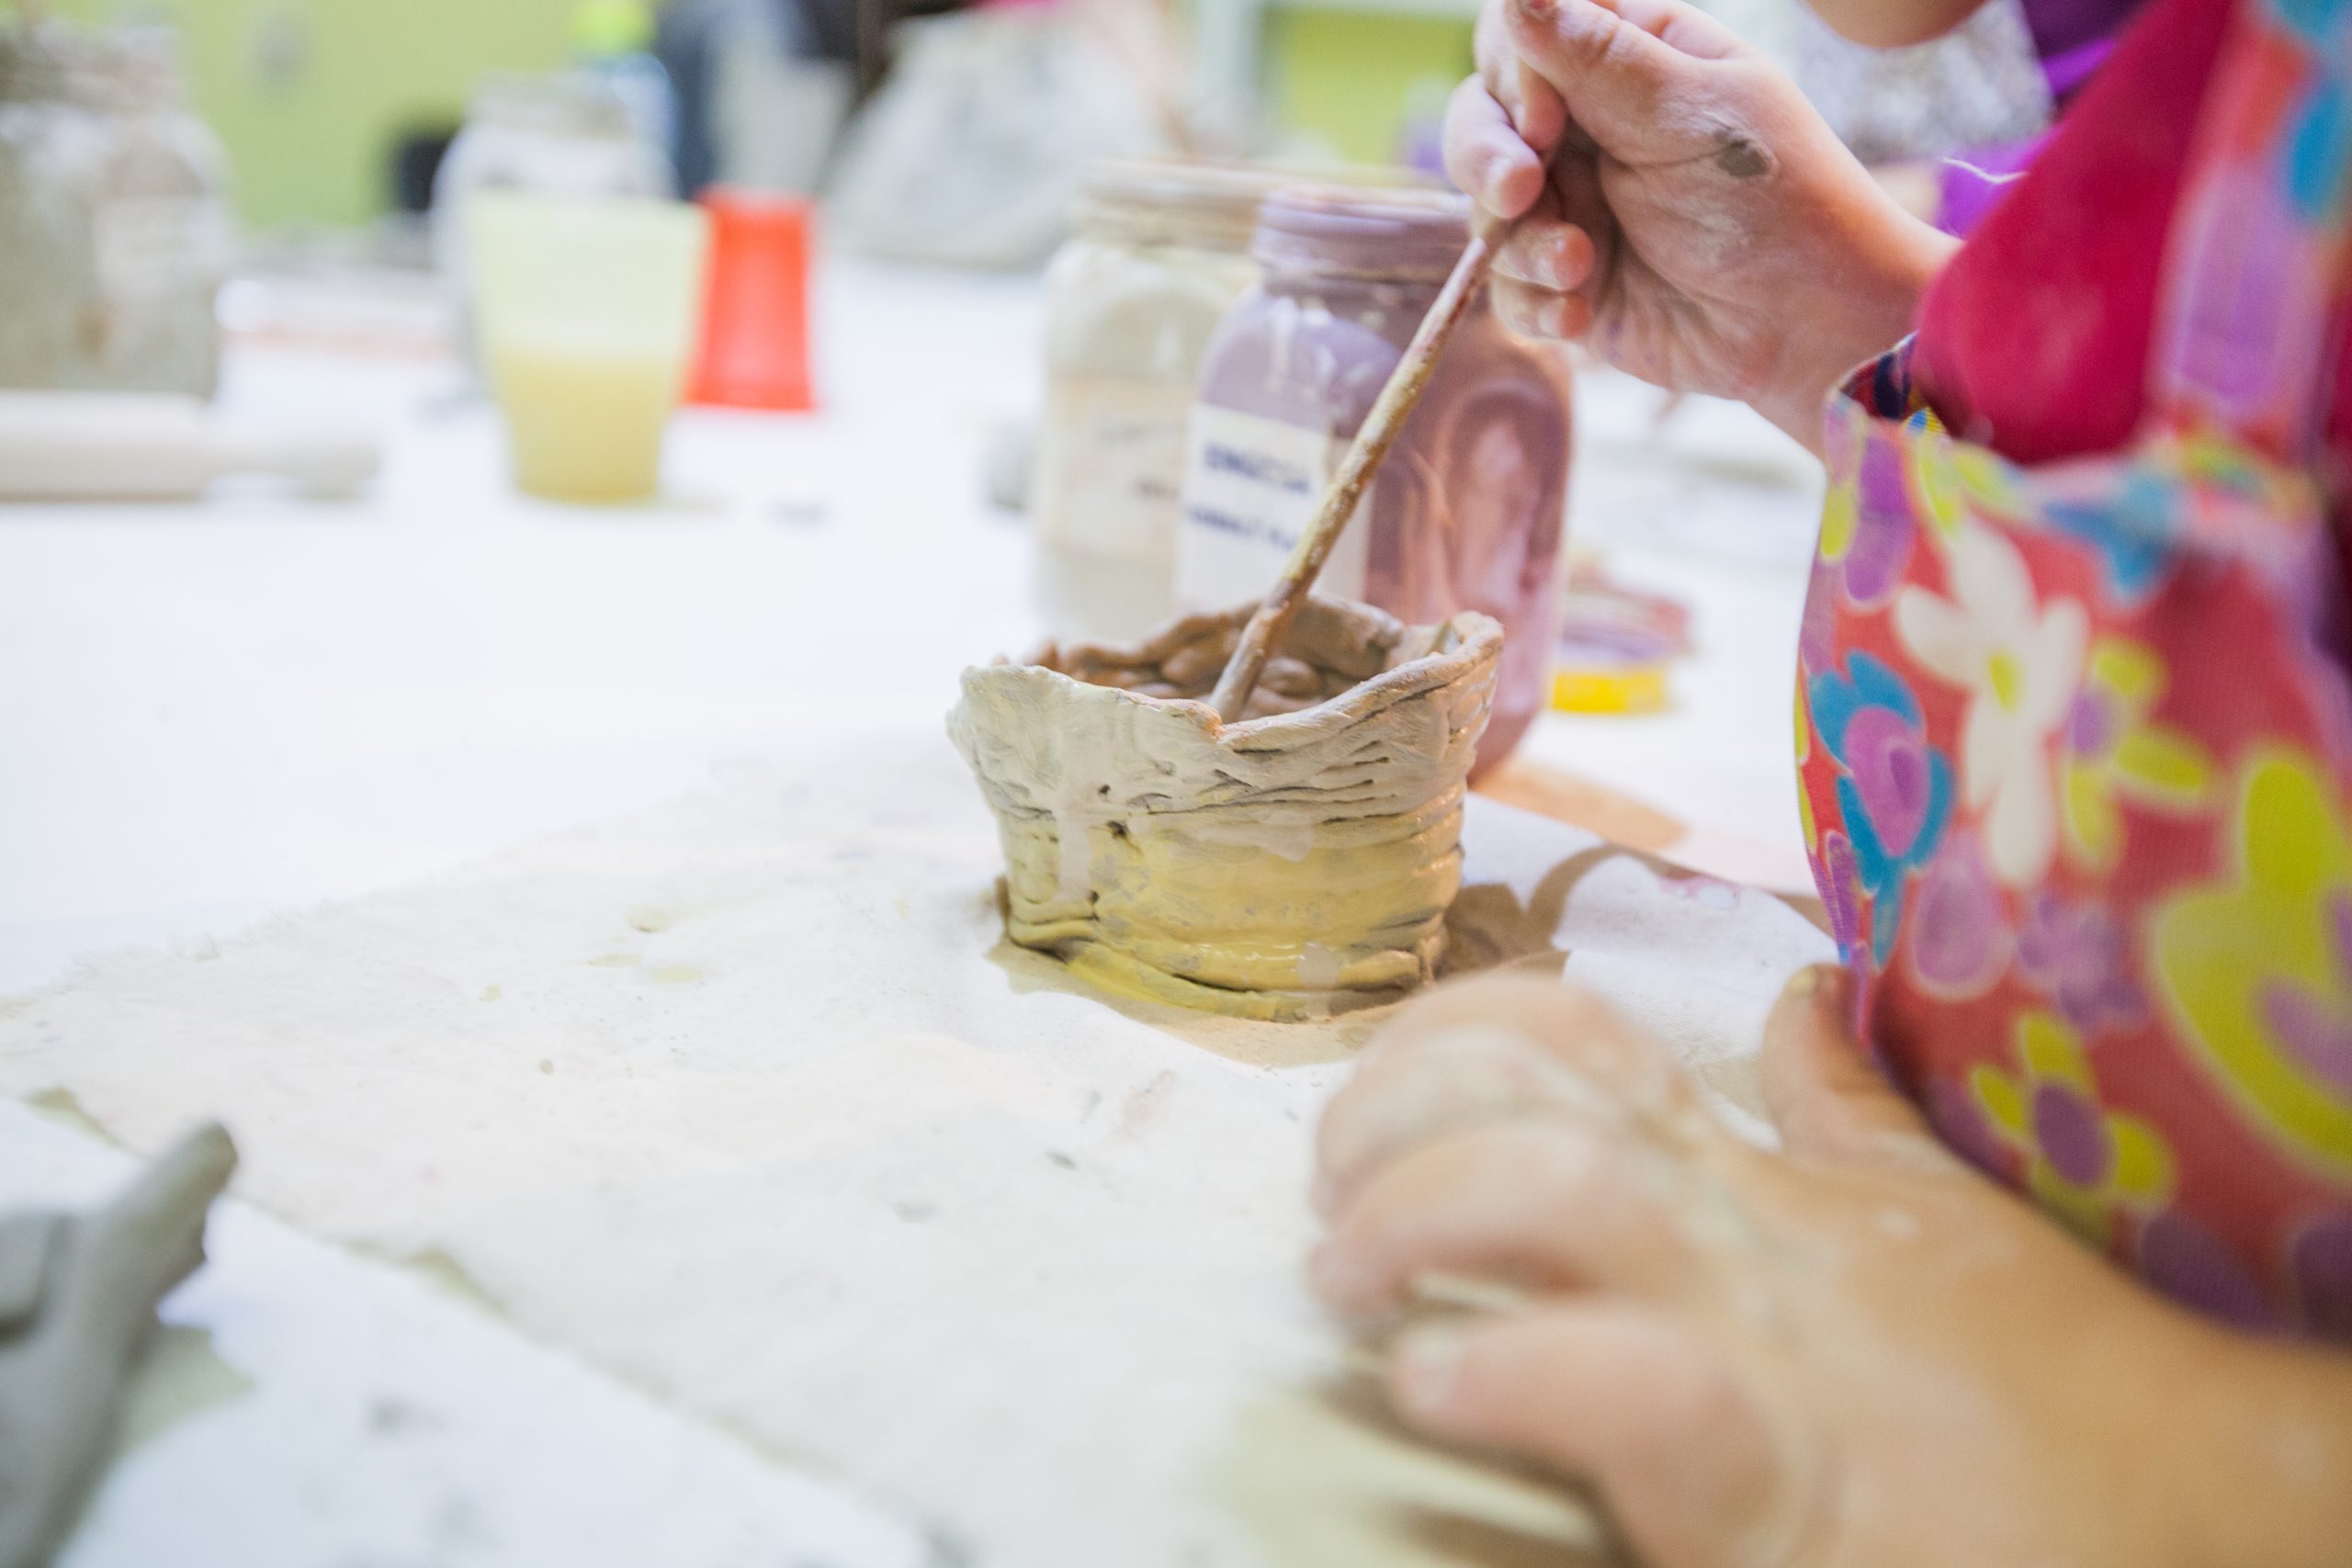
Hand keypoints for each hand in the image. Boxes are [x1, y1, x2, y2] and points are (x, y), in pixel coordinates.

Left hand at [1310, 973, 2351, 1567]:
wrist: (2193, 1522)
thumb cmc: (2045, 1384)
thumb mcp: (1927, 1218)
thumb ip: (1839, 1110)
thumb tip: (1802, 997)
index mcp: (1755, 1179)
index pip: (1571, 1039)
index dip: (1444, 1034)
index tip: (1372, 1093)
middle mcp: (1742, 1234)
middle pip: (1536, 1093)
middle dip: (1398, 1114)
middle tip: (1332, 1203)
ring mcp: (1758, 1342)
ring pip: (1564, 1195)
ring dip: (1419, 1217)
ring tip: (1350, 1281)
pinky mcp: (1774, 1480)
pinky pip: (1621, 1386)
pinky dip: (1508, 1372)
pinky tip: (1437, 1386)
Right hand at [1448, 0, 1956, 448]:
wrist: (1805, 324)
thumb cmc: (1771, 198)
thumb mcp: (1688, 113)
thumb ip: (1596, 56)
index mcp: (1625, 62)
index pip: (1522, 39)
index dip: (1513, 73)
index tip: (1544, 119)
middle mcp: (1587, 128)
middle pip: (1482, 119)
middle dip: (1486, 158)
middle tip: (1519, 192)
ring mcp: (1572, 207)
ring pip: (1487, 209)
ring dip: (1522, 242)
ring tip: (1579, 266)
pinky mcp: (1566, 283)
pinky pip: (1508, 287)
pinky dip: (1534, 302)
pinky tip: (1579, 313)